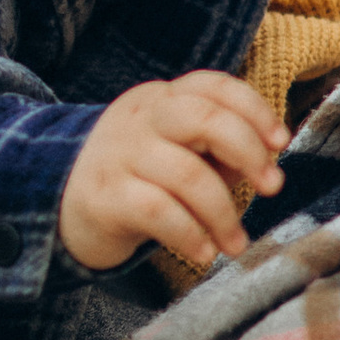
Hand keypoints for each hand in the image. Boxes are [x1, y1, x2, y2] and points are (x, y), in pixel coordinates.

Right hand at [57, 71, 284, 274]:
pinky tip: (204, 253)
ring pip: (187, 174)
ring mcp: (119, 154)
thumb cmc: (136, 180)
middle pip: (204, 118)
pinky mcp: (105, 195)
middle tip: (272, 188)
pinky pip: (159, 212)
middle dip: (248, 153)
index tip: (280, 142)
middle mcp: (140, 118)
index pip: (213, 86)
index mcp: (161, 99)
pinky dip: (191, 234)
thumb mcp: (176, 154)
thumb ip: (217, 152)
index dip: (254, 109)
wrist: (59, 207)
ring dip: (224, 214)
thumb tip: (265, 164)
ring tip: (236, 243)